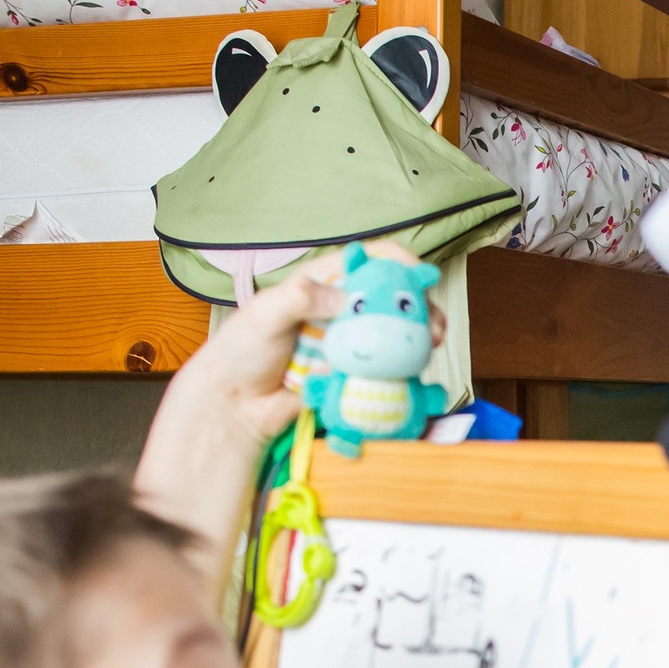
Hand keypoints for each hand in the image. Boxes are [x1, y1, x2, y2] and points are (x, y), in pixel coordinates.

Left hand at [156, 237, 445, 455]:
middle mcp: (339, 311)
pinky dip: (402, 371)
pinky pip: (383, 370)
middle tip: (433, 324)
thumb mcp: (264, 315)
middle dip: (420, 306)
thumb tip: (342, 297)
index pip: (366, 261)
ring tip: (431, 347)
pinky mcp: (351, 375)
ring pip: (393, 335)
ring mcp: (348, 345)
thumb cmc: (240, 352)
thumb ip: (299, 298)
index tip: (420, 276)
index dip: (397, 262)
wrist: (235, 406)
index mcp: (321, 285)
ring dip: (418, 339)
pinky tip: (415, 374)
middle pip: (390, 299)